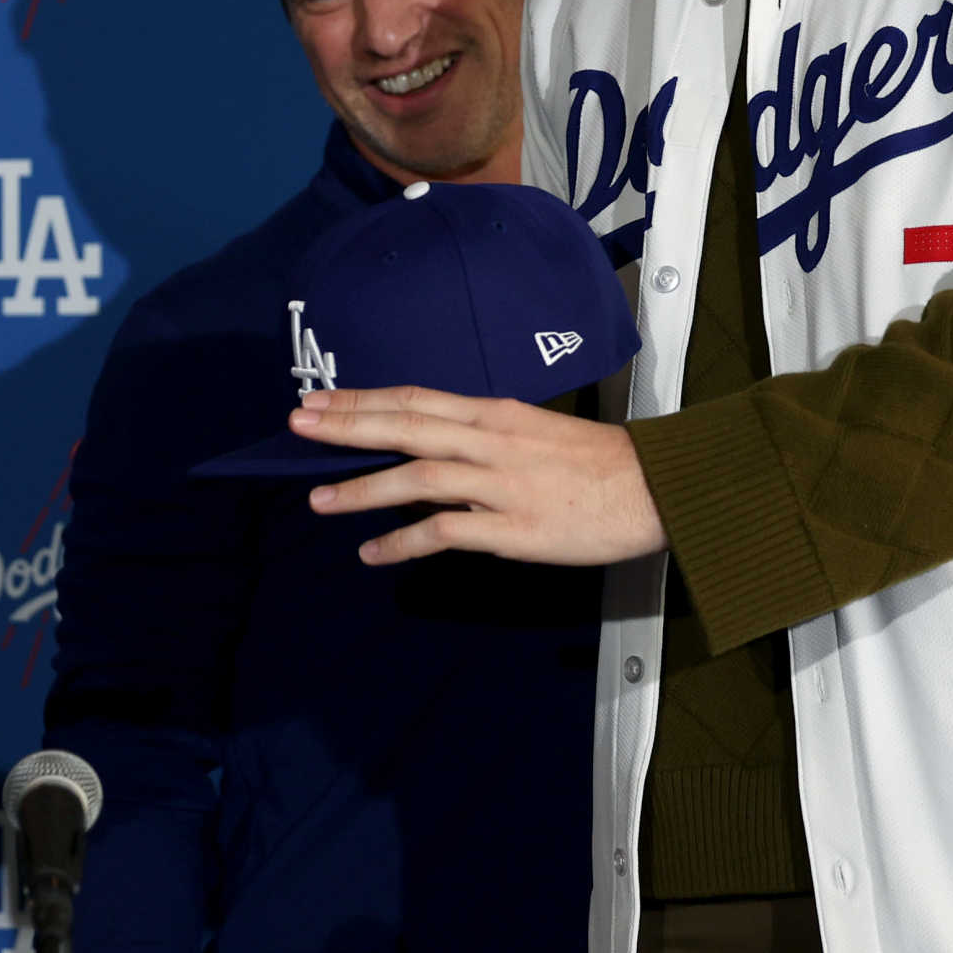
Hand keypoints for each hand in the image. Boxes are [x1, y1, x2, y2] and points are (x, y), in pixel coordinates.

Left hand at [290, 386, 667, 566]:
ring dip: (362, 489)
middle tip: (296, 426)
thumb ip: (482, 436)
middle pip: (405, 426)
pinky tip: (372, 553)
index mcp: (494, 414)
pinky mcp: (512, 530)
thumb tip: (433, 445)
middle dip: (346, 426)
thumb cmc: (596, 464)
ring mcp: (499, 486)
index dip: (362, 399)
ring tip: (318, 499)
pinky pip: (445, 534)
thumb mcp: (532, 431)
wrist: (656, 490)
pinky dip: (403, 543)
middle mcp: (490, 442)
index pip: (415, 398)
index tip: (318, 399)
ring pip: (416, 478)